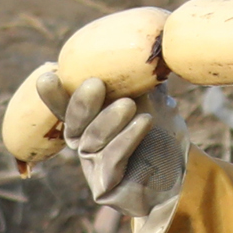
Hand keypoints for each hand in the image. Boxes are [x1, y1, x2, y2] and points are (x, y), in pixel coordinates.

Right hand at [40, 66, 186, 232]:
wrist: (184, 176)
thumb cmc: (162, 137)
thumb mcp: (153, 101)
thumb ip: (141, 77)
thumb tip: (147, 44)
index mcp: (88, 122)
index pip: (66, 106)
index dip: (55, 94)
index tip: (48, 73)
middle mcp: (85, 144)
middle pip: (74, 124)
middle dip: (81, 103)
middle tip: (95, 83)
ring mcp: (93, 168)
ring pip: (91, 141)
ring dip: (110, 120)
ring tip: (130, 105)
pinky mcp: (105, 188)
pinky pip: (112, 160)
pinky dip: (127, 139)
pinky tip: (144, 122)